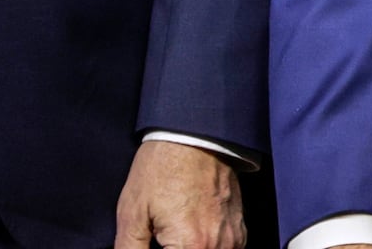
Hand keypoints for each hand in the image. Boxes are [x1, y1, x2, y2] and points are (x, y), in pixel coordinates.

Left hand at [114, 141, 242, 248]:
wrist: (195, 135)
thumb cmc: (161, 170)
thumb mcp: (131, 215)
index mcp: (191, 246)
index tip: (150, 243)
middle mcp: (218, 246)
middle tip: (158, 240)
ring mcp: (233, 238)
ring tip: (170, 240)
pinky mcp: (239, 229)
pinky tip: (190, 241)